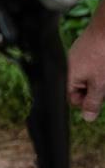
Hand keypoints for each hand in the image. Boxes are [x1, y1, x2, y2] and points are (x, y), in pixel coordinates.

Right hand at [68, 2, 104, 121]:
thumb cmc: (101, 56)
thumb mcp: (100, 85)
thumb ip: (92, 102)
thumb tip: (87, 118)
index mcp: (66, 79)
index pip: (73, 100)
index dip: (88, 103)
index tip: (100, 97)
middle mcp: (66, 69)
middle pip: (79, 89)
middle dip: (94, 90)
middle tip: (104, 83)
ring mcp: (74, 58)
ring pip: (86, 77)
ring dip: (98, 79)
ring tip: (104, 72)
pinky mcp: (83, 50)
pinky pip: (88, 66)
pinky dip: (98, 69)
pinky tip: (103, 64)